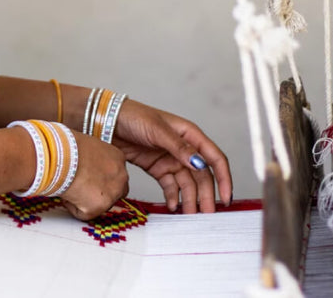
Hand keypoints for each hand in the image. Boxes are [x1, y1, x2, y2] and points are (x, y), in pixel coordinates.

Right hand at [59, 131, 128, 220]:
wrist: (60, 156)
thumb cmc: (68, 147)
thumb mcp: (89, 146)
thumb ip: (96, 158)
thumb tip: (87, 164)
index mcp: (118, 158)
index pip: (116, 174)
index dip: (101, 177)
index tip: (90, 177)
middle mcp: (120, 177)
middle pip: (116, 192)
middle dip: (100, 192)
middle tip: (82, 186)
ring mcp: (111, 194)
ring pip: (100, 205)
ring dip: (86, 201)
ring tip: (71, 187)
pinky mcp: (98, 208)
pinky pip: (83, 213)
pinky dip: (73, 207)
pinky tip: (67, 193)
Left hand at [110, 100, 231, 212]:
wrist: (106, 121)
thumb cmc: (134, 117)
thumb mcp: (157, 130)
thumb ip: (179, 147)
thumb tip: (200, 163)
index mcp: (190, 134)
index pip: (214, 158)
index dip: (223, 178)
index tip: (226, 198)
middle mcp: (184, 148)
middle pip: (202, 175)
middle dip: (205, 194)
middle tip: (206, 214)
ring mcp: (170, 159)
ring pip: (187, 183)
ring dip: (189, 199)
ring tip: (188, 215)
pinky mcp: (157, 168)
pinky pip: (170, 185)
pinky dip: (173, 196)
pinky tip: (172, 206)